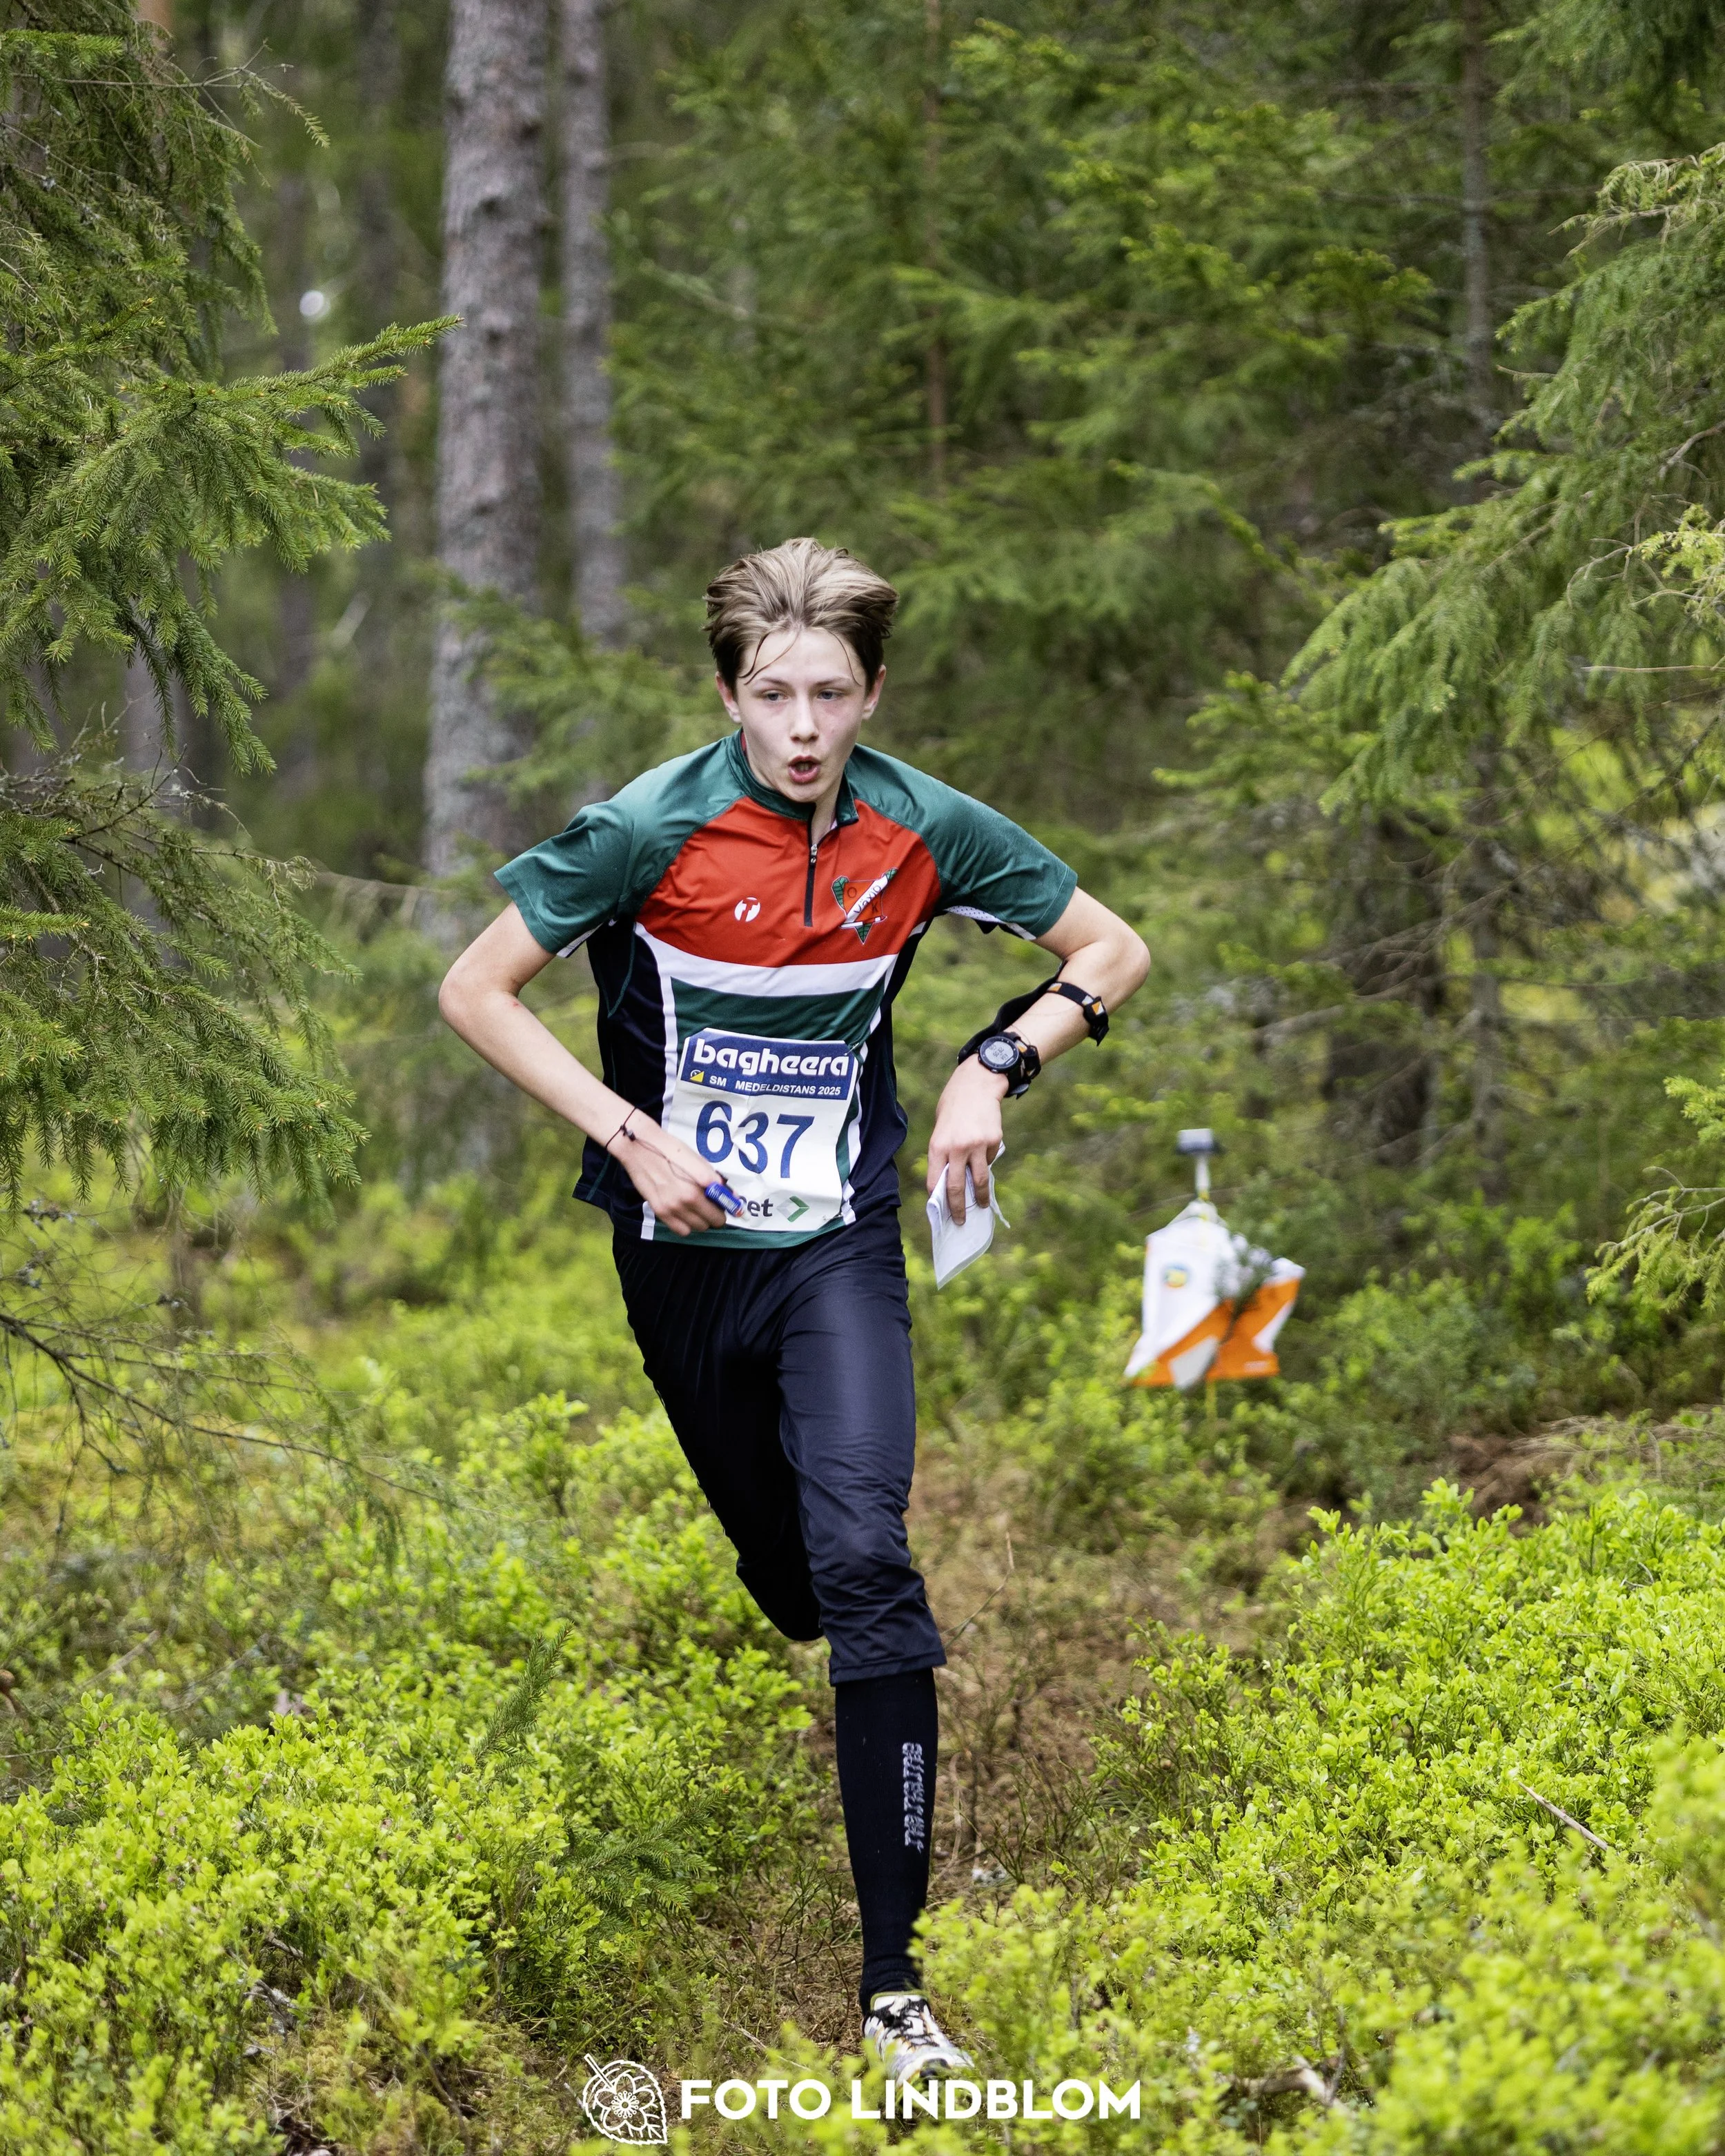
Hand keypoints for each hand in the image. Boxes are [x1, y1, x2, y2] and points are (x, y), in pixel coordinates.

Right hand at [610, 1114, 727, 1233]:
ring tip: (696, 1208)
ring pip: (698, 1228)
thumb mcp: (698, 1161)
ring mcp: (671, 1208)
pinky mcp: (659, 1211)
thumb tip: (732, 1196)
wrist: (639, 1148)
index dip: (725, 1207)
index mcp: (698, 1187)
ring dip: (701, 1221)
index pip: (722, 1210)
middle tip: (709, 1204)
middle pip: (711, 1222)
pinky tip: (684, 1214)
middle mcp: (685, 1201)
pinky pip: (681, 1230)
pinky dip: (686, 1225)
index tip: (722, 1203)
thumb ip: (715, 1180)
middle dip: (714, 1214)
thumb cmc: (671, 1150)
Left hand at [927, 1058, 1006, 1222]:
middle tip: (960, 1221)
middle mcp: (956, 1148)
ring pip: (980, 1179)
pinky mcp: (994, 1141)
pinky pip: (990, 1159)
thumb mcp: (940, 1129)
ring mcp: (977, 1145)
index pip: (935, 1181)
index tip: (941, 1211)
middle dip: (958, 1208)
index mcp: (938, 1146)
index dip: (938, 1199)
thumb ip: (944, 1154)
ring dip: (981, 1196)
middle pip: (957, 1187)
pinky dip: (987, 1160)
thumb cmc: (953, 1108)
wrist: (976, 1084)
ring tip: (982, 1205)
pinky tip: (984, 1148)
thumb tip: (949, 1182)